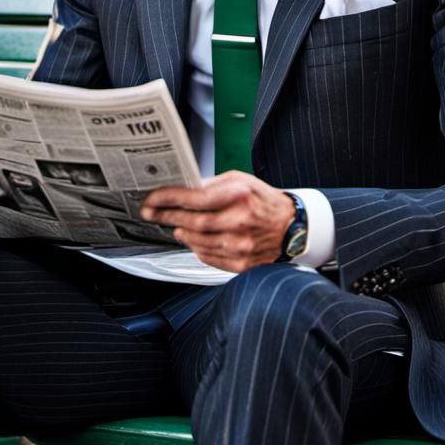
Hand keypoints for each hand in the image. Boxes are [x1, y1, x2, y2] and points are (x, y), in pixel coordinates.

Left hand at [140, 171, 294, 272]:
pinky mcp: (241, 263)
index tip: (152, 199)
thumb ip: (212, 184)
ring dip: (181, 231)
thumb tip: (184, 187)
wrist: (293, 227)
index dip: (168, 198)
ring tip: (175, 223)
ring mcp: (240, 245)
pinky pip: (207, 256)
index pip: (195, 197)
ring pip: (196, 241)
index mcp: (240, 195)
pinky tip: (193, 238)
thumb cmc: (265, 201)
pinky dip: (195, 247)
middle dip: (166, 216)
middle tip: (151, 212)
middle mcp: (240, 221)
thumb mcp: (242, 181)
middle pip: (192, 221)